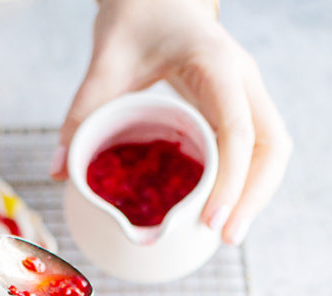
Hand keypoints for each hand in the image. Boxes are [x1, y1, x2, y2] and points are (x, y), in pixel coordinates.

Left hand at [52, 0, 291, 244]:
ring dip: (255, 194)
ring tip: (227, 235)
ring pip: (272, 149)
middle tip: (226, 239)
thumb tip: (59, 173)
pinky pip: (257, 149)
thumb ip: (81, 114)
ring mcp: (246, 93)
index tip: (210, 222)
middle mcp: (241, 80)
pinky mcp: (240, 105)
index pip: (238, 131)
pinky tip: (222, 211)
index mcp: (216, 65)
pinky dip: (246, 183)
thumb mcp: (104, 62)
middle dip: (253, 196)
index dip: (230, 181)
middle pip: (271, 145)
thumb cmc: (136, 20)